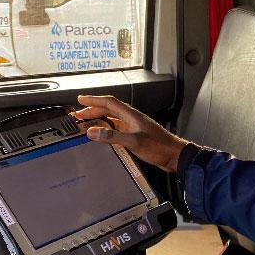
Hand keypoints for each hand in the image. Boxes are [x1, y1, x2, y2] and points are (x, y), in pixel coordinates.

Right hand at [74, 95, 188, 172]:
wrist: (174, 156)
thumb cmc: (159, 147)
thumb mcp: (133, 141)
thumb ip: (112, 136)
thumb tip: (92, 131)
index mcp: (131, 115)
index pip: (109, 102)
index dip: (94, 100)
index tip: (81, 99)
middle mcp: (132, 119)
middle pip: (109, 110)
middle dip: (93, 110)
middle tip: (80, 115)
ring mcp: (135, 127)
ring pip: (113, 119)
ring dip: (100, 119)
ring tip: (88, 123)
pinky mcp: (137, 136)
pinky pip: (118, 128)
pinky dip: (108, 129)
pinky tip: (104, 134)